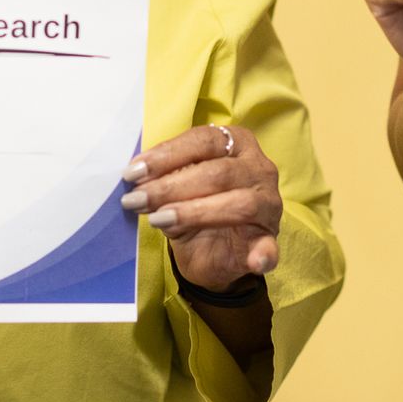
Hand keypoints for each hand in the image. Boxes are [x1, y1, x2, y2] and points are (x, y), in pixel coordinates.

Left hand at [123, 124, 280, 291]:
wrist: (209, 252)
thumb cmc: (193, 205)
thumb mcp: (175, 190)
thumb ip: (164, 181)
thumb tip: (137, 181)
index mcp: (237, 144)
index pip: (204, 141)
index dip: (167, 155)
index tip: (133, 173)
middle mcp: (259, 168)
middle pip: (218, 172)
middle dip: (172, 186)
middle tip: (136, 199)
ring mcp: (269, 205)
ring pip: (239, 203)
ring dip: (194, 213)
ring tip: (159, 220)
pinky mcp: (269, 239)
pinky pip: (269, 246)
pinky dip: (264, 253)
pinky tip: (254, 260)